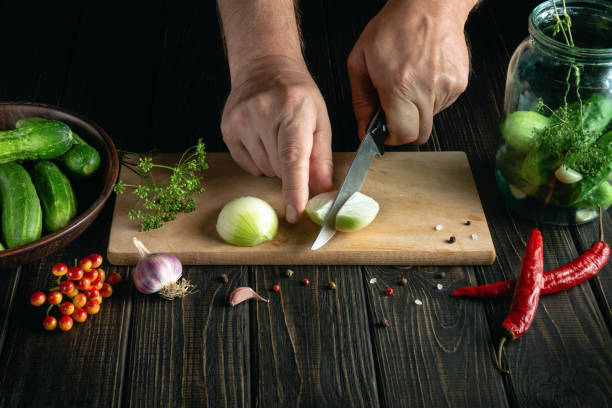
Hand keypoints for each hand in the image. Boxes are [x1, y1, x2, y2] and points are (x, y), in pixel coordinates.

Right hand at [221, 56, 332, 222]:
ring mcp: (241, 121)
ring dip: (274, 164)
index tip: (296, 212)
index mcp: (293, 111)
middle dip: (291, 169)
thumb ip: (321, 158)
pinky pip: (247, 165)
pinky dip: (258, 161)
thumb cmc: (297, 94)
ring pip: (263, 169)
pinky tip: (263, 139)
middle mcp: (264, 114)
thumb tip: (322, 192)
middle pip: (279, 169)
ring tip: (277, 136)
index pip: (293, 158)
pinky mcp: (227, 128)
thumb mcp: (320, 120)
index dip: (295, 189)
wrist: (264, 66)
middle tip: (293, 144)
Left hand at [347, 0, 472, 144]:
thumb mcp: (360, 62)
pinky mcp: (460, 83)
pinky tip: (423, 77)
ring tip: (410, 83)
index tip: (385, 130)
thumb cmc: (394, 27)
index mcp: (400, 85)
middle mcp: (426, 89)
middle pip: (420, 134)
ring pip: (431, 120)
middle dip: (405, 128)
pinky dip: (431, 99)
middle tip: (395, 110)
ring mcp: (447, 87)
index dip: (392, 137)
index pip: (403, 134)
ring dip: (418, 111)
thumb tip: (364, 129)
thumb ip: (360, 101)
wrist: (429, 5)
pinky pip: (443, 105)